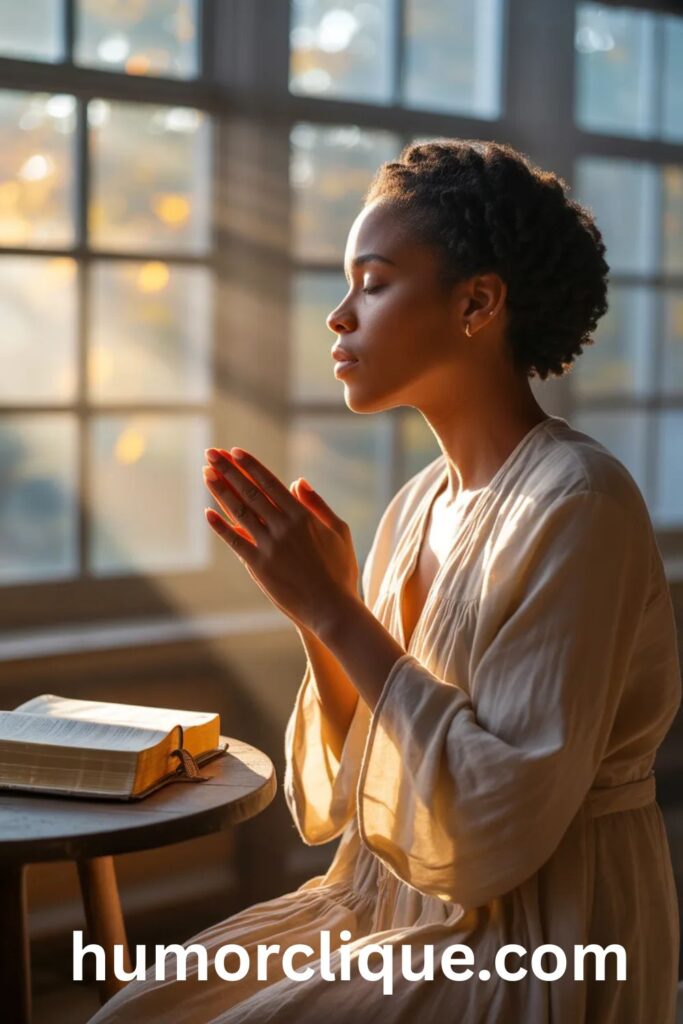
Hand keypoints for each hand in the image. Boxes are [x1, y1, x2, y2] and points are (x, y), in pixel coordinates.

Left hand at [202, 447, 359, 635]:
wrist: (331, 609)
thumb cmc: (341, 571)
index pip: (270, 483)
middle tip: (212, 453)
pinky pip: (236, 542)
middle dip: (229, 470)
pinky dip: (221, 527)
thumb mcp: (339, 531)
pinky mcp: (259, 567)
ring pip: (239, 512)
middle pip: (250, 492)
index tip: (235, 452)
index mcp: (303, 516)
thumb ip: (318, 505)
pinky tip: (208, 513)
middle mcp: (283, 527)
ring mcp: (269, 547)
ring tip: (206, 473)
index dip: (251, 466)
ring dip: (221, 491)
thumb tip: (298, 482)